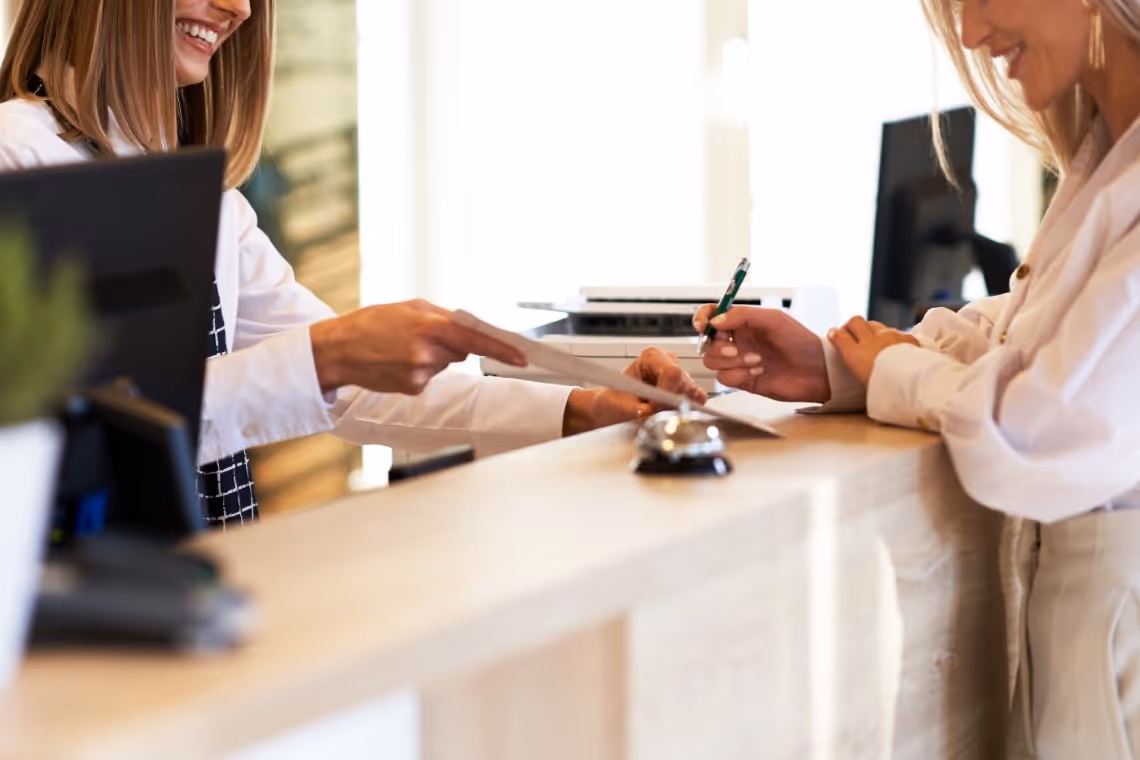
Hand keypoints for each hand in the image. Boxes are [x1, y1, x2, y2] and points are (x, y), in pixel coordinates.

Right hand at [310, 299, 527, 394]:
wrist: (338, 349)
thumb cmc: (372, 323)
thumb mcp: (409, 308)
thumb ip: (442, 317)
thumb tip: (470, 328)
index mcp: (428, 326)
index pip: (475, 339)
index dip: (501, 349)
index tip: (522, 357)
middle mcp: (426, 353)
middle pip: (461, 351)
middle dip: (450, 344)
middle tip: (420, 335)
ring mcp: (419, 374)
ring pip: (444, 364)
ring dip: (432, 356)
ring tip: (402, 348)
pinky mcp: (412, 389)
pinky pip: (430, 377)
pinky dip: (420, 369)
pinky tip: (397, 362)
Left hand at [562, 347, 707, 435]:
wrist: (612, 408)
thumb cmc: (614, 401)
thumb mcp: (621, 406)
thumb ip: (638, 409)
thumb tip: (652, 412)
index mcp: (652, 356)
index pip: (672, 373)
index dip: (666, 394)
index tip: (653, 408)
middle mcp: (669, 363)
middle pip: (684, 384)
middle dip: (671, 404)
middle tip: (652, 414)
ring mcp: (680, 376)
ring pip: (693, 394)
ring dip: (677, 409)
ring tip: (656, 413)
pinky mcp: (688, 391)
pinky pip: (697, 402)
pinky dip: (686, 411)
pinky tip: (668, 415)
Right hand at [694, 306, 830, 402]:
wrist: (817, 371)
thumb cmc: (801, 342)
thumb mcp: (773, 319)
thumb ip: (742, 315)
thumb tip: (716, 321)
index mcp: (743, 323)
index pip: (713, 316)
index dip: (703, 319)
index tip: (703, 326)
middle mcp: (738, 341)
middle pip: (708, 343)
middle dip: (718, 347)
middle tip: (735, 349)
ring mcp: (739, 361)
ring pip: (713, 362)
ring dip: (733, 362)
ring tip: (757, 360)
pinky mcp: (743, 380)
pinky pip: (725, 378)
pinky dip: (739, 375)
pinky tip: (759, 372)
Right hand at [826, 316, 918, 386]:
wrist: (910, 381)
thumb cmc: (885, 389)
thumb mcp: (863, 384)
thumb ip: (858, 370)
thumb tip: (857, 367)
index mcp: (855, 354)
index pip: (839, 336)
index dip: (835, 334)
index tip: (833, 334)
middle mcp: (870, 340)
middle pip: (855, 321)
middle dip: (851, 325)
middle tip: (851, 332)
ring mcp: (889, 336)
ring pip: (875, 324)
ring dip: (871, 329)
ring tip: (873, 339)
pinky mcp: (906, 337)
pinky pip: (895, 331)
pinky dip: (892, 336)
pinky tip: (894, 344)